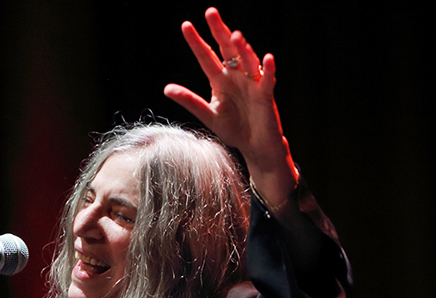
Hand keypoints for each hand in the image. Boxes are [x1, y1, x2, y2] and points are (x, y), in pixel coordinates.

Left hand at [164, 7, 298, 207]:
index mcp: (220, 80)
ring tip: (234, 35)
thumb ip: (190, 101)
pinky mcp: (265, 96)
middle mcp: (236, 76)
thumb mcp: (208, 116)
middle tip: (211, 12)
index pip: (206, 56)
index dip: (196, 42)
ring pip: (248, 60)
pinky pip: (267, 80)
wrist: (254, 147)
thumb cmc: (234, 130)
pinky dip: (268, 69)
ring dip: (242, 48)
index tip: (186, 25)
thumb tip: (167, 88)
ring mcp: (252, 83)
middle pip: (227, 50)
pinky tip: (267, 58)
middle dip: (219, 31)